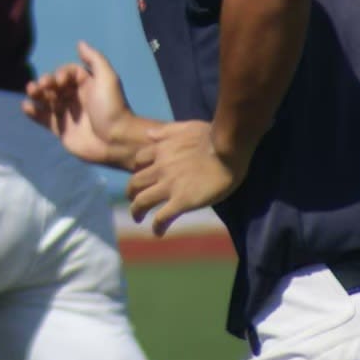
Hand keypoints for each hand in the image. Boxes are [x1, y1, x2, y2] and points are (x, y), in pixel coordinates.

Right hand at [22, 41, 149, 169]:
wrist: (115, 140)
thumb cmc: (111, 107)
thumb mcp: (107, 78)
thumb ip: (94, 58)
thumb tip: (79, 43)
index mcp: (86, 84)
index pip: (67, 73)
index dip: (60, 73)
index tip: (59, 81)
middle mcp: (75, 97)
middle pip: (54, 85)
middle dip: (45, 82)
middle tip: (40, 86)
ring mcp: (66, 113)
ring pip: (46, 100)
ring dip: (36, 93)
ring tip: (30, 91)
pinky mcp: (60, 129)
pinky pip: (43, 118)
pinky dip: (33, 112)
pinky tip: (26, 106)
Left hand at [128, 120, 243, 234]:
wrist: (228, 149)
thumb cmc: (213, 136)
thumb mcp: (186, 127)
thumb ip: (166, 131)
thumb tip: (148, 134)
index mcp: (161, 150)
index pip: (139, 161)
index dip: (138, 171)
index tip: (142, 179)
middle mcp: (160, 168)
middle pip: (134, 183)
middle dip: (131, 193)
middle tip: (135, 201)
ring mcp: (169, 186)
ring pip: (142, 201)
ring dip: (136, 212)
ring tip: (138, 219)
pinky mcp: (181, 201)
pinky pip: (162, 217)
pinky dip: (157, 226)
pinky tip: (158, 233)